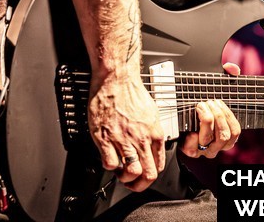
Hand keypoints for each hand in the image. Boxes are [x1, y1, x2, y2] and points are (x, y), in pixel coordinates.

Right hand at [87, 73, 165, 191]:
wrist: (116, 79)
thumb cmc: (132, 93)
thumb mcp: (152, 113)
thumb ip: (152, 132)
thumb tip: (153, 145)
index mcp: (155, 133)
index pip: (158, 166)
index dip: (149, 175)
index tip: (142, 174)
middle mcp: (141, 138)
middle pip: (147, 174)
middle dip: (139, 184)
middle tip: (131, 183)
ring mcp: (123, 139)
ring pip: (131, 172)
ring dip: (125, 177)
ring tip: (120, 171)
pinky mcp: (106, 138)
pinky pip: (110, 163)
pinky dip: (109, 165)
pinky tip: (108, 158)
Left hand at [180, 62, 242, 158]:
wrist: (176, 118)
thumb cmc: (201, 105)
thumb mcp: (214, 92)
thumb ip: (227, 76)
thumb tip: (233, 69)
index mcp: (227, 136)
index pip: (235, 131)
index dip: (227, 116)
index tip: (217, 102)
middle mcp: (217, 145)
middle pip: (224, 135)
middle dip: (216, 116)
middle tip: (207, 102)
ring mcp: (203, 150)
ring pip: (209, 139)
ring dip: (206, 121)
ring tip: (200, 107)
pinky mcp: (190, 151)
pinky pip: (194, 147)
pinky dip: (192, 136)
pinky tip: (190, 127)